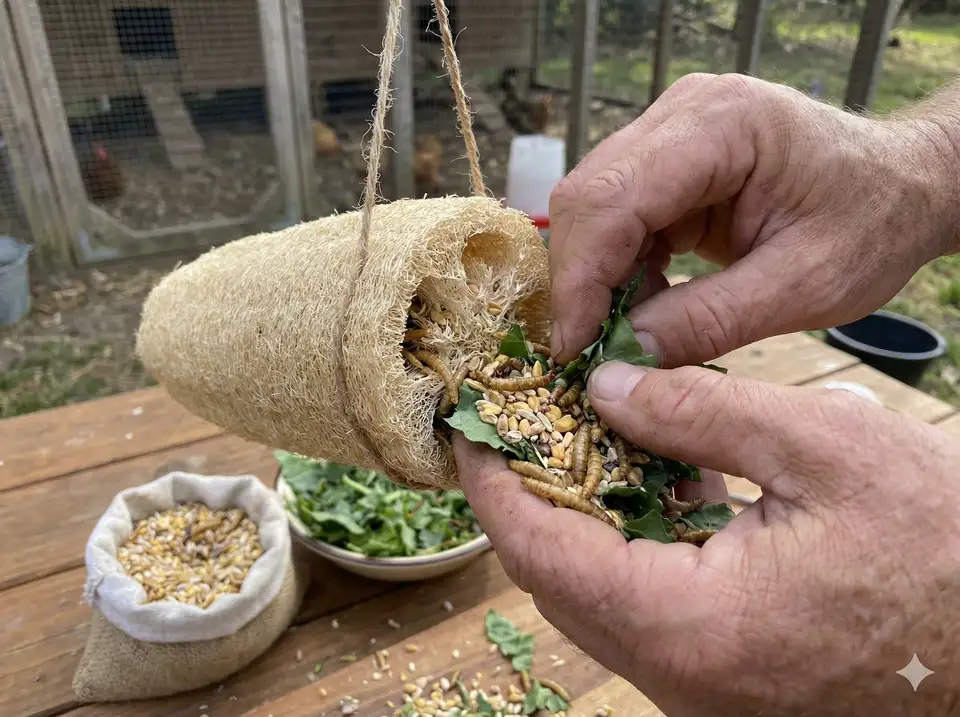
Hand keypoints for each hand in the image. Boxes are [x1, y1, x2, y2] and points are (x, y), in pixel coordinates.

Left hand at [454, 362, 959, 716]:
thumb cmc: (944, 549)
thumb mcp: (827, 450)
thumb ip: (703, 412)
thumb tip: (605, 389)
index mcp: (688, 625)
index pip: (541, 552)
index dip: (493, 483)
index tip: (470, 424)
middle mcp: (678, 674)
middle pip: (556, 577)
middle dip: (526, 493)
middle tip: (519, 419)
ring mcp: (700, 683)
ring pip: (596, 593)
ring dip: (576, 514)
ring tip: (575, 436)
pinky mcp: (724, 672)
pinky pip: (645, 604)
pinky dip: (629, 540)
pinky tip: (650, 479)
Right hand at [548, 72, 959, 366]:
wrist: (906, 186)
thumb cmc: (873, 224)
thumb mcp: (805, 286)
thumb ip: (710, 321)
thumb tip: (624, 358)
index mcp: (722, 124)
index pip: (612, 199)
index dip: (580, 279)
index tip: (573, 349)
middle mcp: (684, 112)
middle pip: (588, 197)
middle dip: (580, 281)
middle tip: (589, 350)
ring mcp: (672, 131)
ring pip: (593, 209)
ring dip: (597, 277)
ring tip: (623, 333)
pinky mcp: (669, 159)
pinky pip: (617, 216)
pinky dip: (618, 268)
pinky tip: (643, 305)